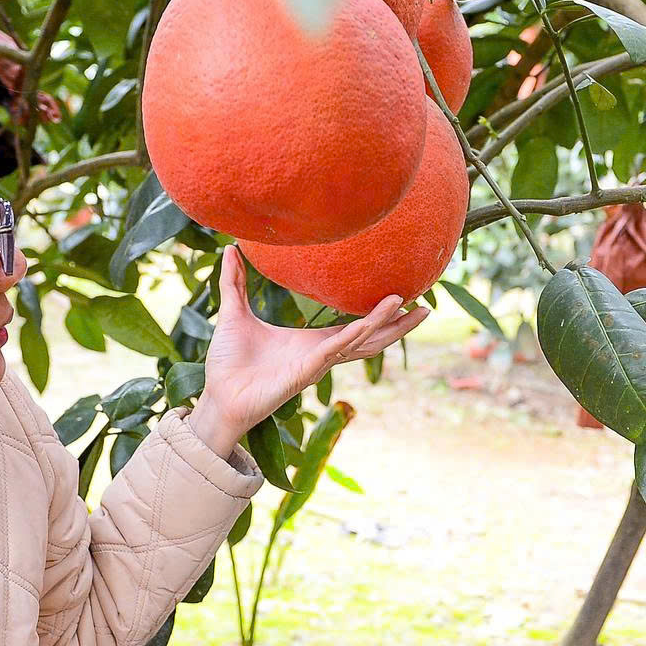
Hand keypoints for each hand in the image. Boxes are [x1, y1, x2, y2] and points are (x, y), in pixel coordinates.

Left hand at [190, 248, 425, 456]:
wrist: (218, 395)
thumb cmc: (228, 363)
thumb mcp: (234, 312)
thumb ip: (235, 282)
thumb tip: (231, 249)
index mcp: (313, 342)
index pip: (356, 326)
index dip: (379, 314)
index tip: (402, 297)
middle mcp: (323, 353)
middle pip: (372, 337)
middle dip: (400, 325)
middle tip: (427, 306)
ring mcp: (318, 363)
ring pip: (363, 342)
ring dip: (389, 326)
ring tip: (414, 308)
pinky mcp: (307, 370)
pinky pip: (338, 348)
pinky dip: (358, 333)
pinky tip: (375, 318)